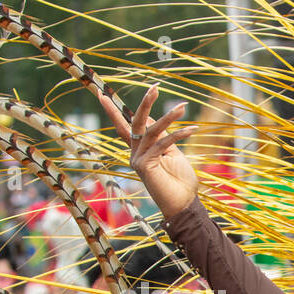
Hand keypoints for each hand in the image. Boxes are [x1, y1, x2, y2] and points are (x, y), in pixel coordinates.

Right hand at [98, 86, 199, 219]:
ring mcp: (137, 159)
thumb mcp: (173, 154)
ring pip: (152, 130)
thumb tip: (156, 120)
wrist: (184, 205)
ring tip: (183, 107)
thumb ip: (164, 138)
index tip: (102, 95)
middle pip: (136, 123)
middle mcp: (135, 154)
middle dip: (145, 103)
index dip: (113, 112)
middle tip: (155, 87)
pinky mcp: (144, 165)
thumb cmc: (180, 182)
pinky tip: (192, 129)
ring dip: (169, 118)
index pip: (124, 128)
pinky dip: (178, 135)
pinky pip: (162, 143)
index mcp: (139, 150)